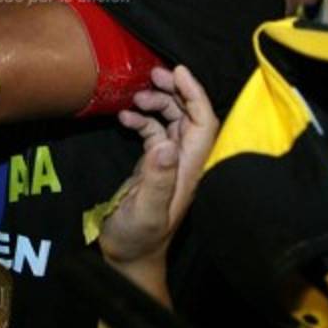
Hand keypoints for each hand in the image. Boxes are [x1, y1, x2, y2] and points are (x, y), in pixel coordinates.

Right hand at [98, 66, 218, 272]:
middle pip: (189, 116)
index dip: (195, 94)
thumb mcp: (146, 210)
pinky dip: (141, 119)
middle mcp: (184, 162)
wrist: (127, 256)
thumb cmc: (138, 238)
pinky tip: (124, 117)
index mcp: (189, 170)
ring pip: (172, 120)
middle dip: (174, 91)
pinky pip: (153, 132)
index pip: (203, 123)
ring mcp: (169, 163)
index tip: (178, 71)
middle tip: (151, 75)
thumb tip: (166, 144)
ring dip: (156, 103)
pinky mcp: (153, 165)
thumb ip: (157, 179)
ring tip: (134, 97)